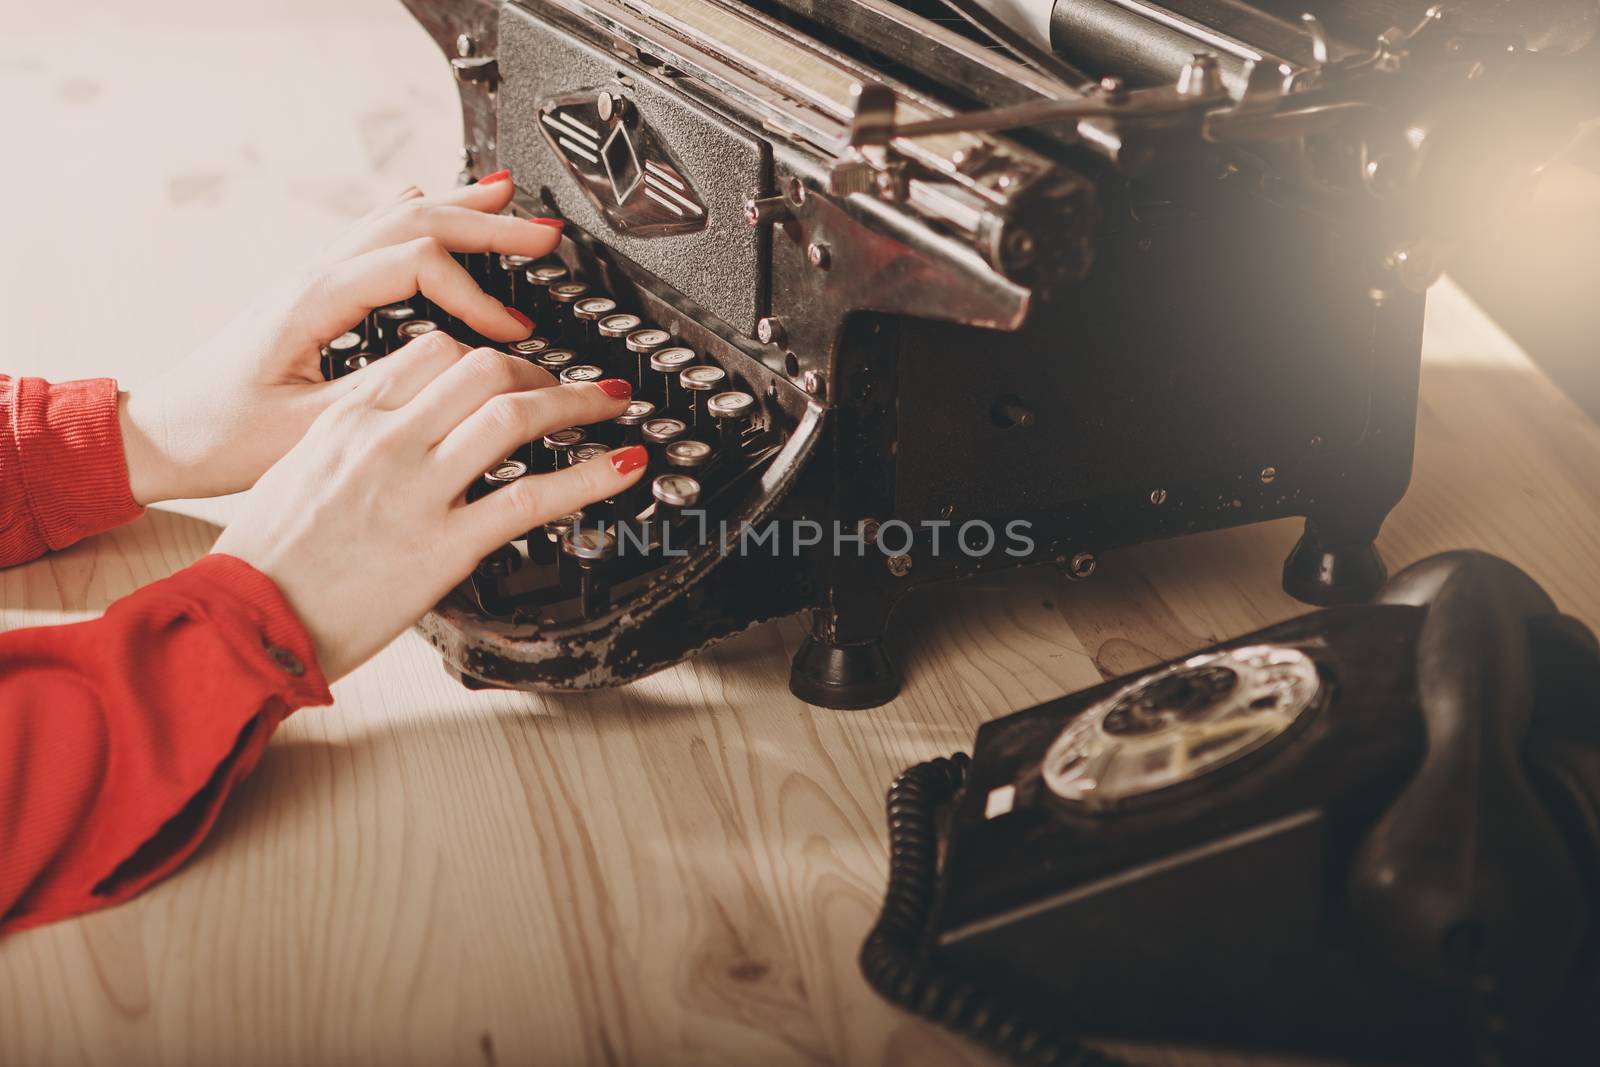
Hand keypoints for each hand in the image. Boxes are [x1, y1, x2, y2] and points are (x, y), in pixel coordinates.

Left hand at [118, 174, 563, 502]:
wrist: (161, 437)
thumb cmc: (220, 438)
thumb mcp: (310, 427)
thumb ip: (383, 393)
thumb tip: (454, 369)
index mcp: (313, 301)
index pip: (416, 266)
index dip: (476, 296)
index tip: (513, 334)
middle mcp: (313, 277)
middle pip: (414, 222)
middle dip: (488, 226)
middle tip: (544, 235)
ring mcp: (313, 279)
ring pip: (395, 219)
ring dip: (459, 209)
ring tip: (508, 199)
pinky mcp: (313, 294)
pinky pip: (374, 235)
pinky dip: (418, 216)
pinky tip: (434, 204)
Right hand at [213, 337, 643, 680]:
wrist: (242, 622)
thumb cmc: (264, 559)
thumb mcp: (297, 473)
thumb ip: (355, 442)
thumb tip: (403, 431)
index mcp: (347, 419)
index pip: (433, 350)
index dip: (487, 351)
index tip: (515, 365)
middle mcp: (385, 441)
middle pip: (482, 368)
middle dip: (540, 369)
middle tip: (574, 383)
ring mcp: (415, 492)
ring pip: (512, 416)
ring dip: (577, 401)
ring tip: (612, 404)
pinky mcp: (442, 547)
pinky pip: (531, 498)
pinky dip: (590, 476)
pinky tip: (625, 464)